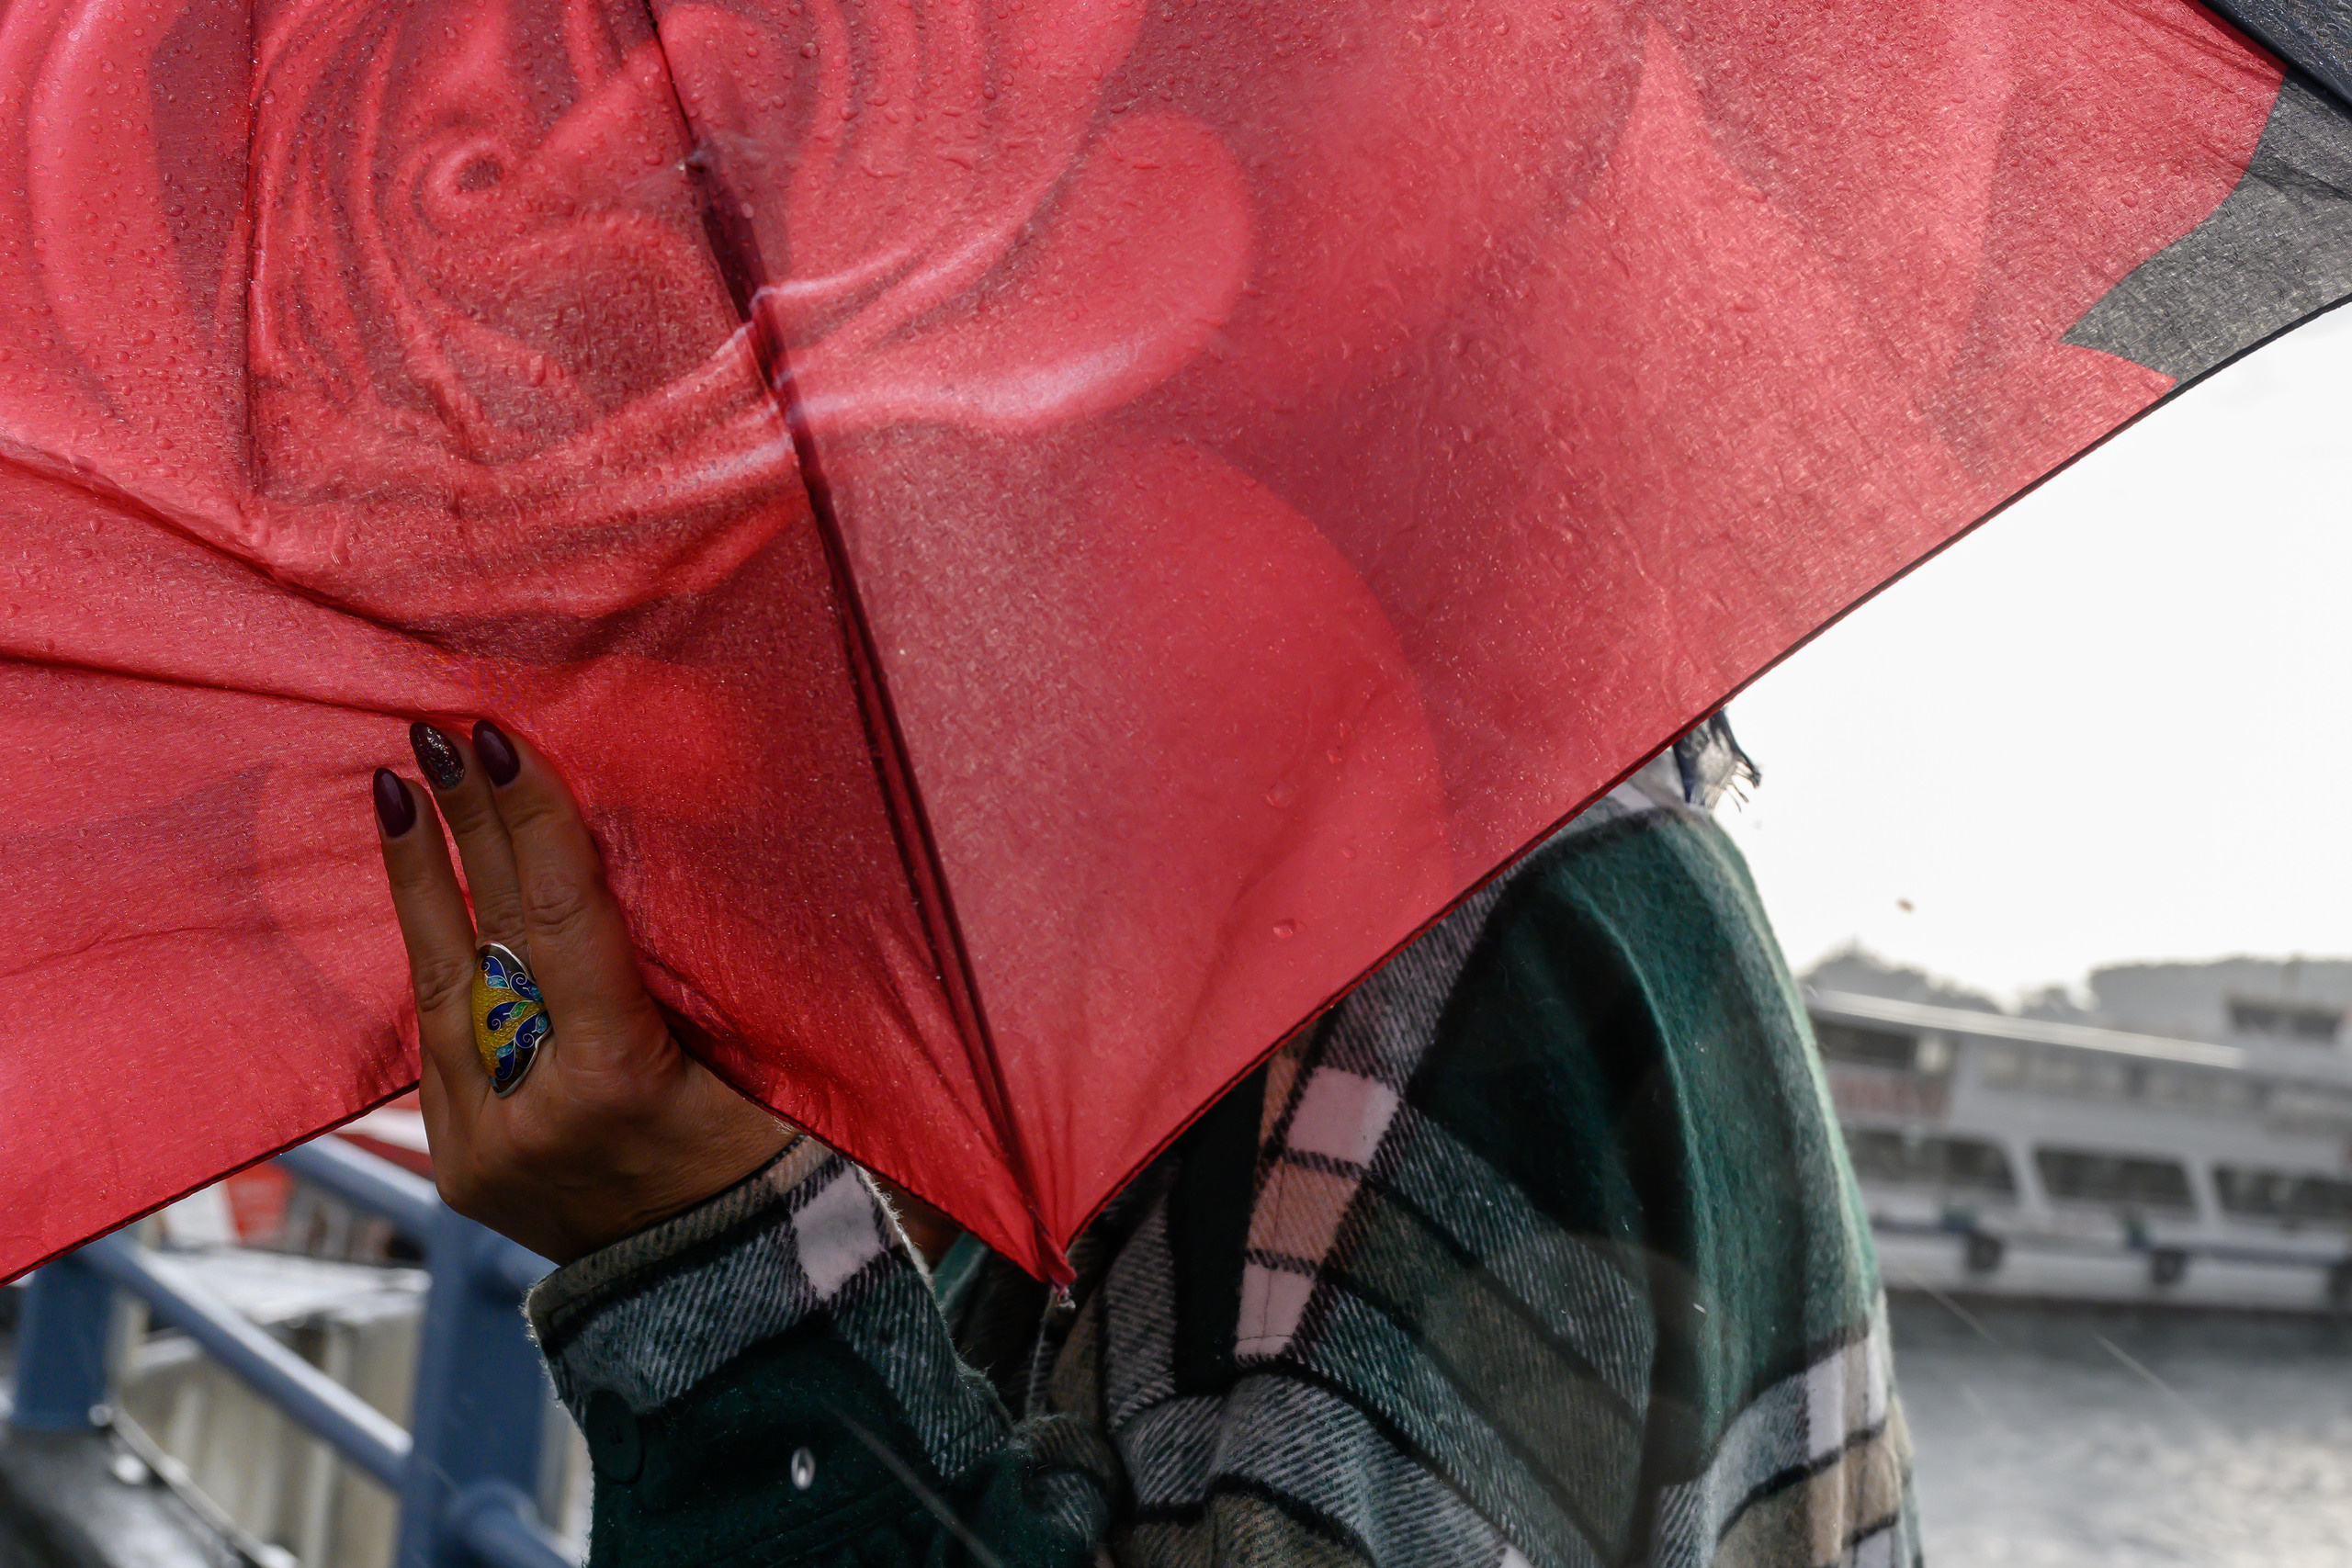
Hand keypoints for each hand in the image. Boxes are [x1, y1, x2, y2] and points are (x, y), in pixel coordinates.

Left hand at [371, 718, 791, 1263]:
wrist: (730, 1298)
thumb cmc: (779, 1163)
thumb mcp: (759, 1056)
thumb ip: (689, 970)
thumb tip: (646, 846)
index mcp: (618, 1082)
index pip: (563, 921)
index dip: (531, 823)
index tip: (500, 744)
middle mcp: (531, 1116)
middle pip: (490, 938)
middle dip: (464, 829)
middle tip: (434, 734)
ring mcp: (481, 1148)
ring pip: (440, 988)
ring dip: (422, 884)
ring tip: (400, 794)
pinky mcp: (460, 1166)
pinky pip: (441, 1042)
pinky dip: (440, 961)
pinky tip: (429, 896)